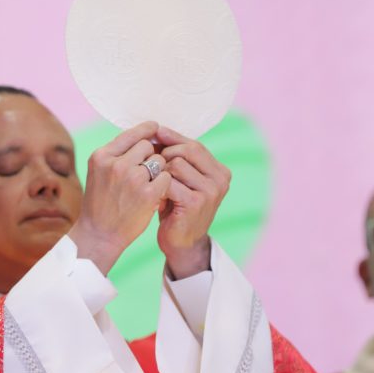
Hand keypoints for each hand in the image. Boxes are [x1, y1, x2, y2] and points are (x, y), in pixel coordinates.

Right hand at [68, 122, 170, 274]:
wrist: (99, 234)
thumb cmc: (101, 202)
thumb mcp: (99, 172)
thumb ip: (116, 154)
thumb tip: (143, 135)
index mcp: (101, 156)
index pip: (130, 134)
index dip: (146, 130)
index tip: (155, 128)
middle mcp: (116, 164)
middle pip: (146, 145)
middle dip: (150, 155)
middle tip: (145, 171)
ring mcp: (132, 178)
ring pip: (159, 160)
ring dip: (158, 170)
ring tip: (147, 184)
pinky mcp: (147, 193)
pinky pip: (166, 176)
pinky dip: (164, 184)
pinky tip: (155, 193)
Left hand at [154, 126, 230, 278]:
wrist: (181, 243)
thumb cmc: (178, 207)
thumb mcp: (183, 179)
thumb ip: (178, 157)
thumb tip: (157, 129)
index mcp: (220, 171)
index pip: (194, 144)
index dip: (172, 139)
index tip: (154, 136)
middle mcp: (221, 180)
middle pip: (187, 150)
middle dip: (165, 154)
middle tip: (152, 165)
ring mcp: (210, 192)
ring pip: (176, 164)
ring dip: (160, 172)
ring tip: (156, 184)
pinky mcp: (196, 203)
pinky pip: (169, 181)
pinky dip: (157, 186)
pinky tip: (155, 196)